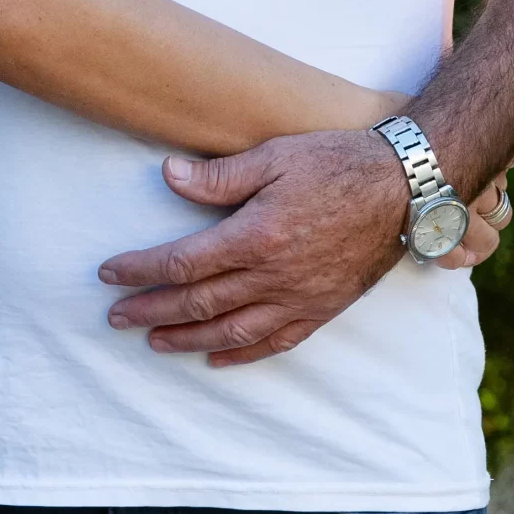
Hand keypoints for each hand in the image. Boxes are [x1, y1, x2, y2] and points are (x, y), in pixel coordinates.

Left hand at [96, 130, 513, 366]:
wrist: (404, 188)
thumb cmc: (337, 162)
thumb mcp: (274, 156)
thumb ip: (220, 175)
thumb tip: (167, 176)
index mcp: (255, 236)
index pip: (182, 263)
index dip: (141, 271)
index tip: (109, 273)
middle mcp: (273, 276)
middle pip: (198, 302)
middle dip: (150, 310)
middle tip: (115, 316)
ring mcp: (299, 298)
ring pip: (231, 330)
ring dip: (186, 338)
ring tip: (153, 340)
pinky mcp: (321, 308)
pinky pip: (274, 342)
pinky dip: (240, 353)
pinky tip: (216, 356)